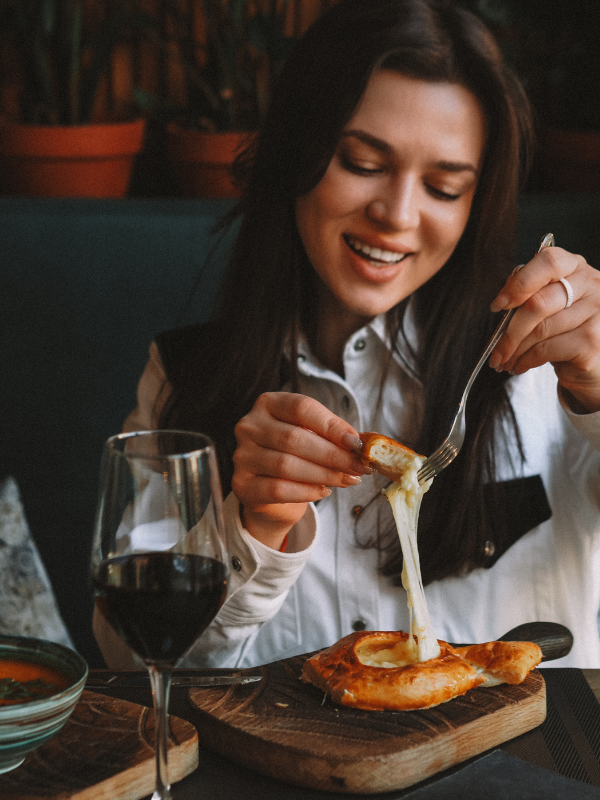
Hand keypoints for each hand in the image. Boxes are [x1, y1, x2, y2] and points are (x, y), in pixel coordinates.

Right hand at [232, 392, 370, 547]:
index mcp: (268, 404)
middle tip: (359, 467)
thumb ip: (334, 436)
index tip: (357, 443)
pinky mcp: (242, 484)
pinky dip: (306, 492)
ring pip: (286, 465)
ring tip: (347, 480)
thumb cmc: (297, 455)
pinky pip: (277, 489)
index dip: (332, 425)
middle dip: (333, 455)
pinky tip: (323, 491)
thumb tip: (362, 444)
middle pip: (294, 438)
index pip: (301, 408)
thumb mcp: (314, 436)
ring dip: (324, 474)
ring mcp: (242, 455)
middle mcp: (249, 426)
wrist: (271, 492)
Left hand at [489, 246, 599, 411]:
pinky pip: (546, 350)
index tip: (498, 305)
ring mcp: (596, 313)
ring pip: (539, 330)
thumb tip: (502, 301)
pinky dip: (526, 360)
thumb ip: (531, 293)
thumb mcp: (551, 304)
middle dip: (509, 331)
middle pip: (537, 303)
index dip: (519, 283)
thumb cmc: (567, 329)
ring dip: (514, 350)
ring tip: (503, 360)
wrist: (595, 361)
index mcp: (576, 268)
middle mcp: (592, 285)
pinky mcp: (592, 341)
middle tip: (495, 348)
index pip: (548, 262)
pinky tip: (519, 366)